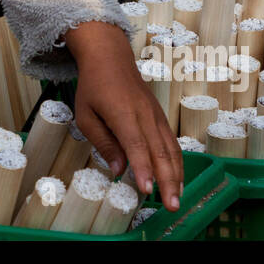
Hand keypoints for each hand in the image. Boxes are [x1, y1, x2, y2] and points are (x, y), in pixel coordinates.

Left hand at [66, 20, 182, 208]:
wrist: (110, 57)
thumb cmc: (93, 86)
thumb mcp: (86, 115)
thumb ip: (103, 142)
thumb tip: (118, 169)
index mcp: (123, 114)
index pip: (136, 146)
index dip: (143, 169)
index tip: (147, 190)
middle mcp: (144, 115)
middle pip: (160, 151)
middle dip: (168, 181)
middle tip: (171, 206)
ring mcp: (155, 115)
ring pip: (171, 148)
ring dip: (176, 175)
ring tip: (177, 199)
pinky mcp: (159, 116)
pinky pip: (171, 142)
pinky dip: (177, 162)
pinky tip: (177, 178)